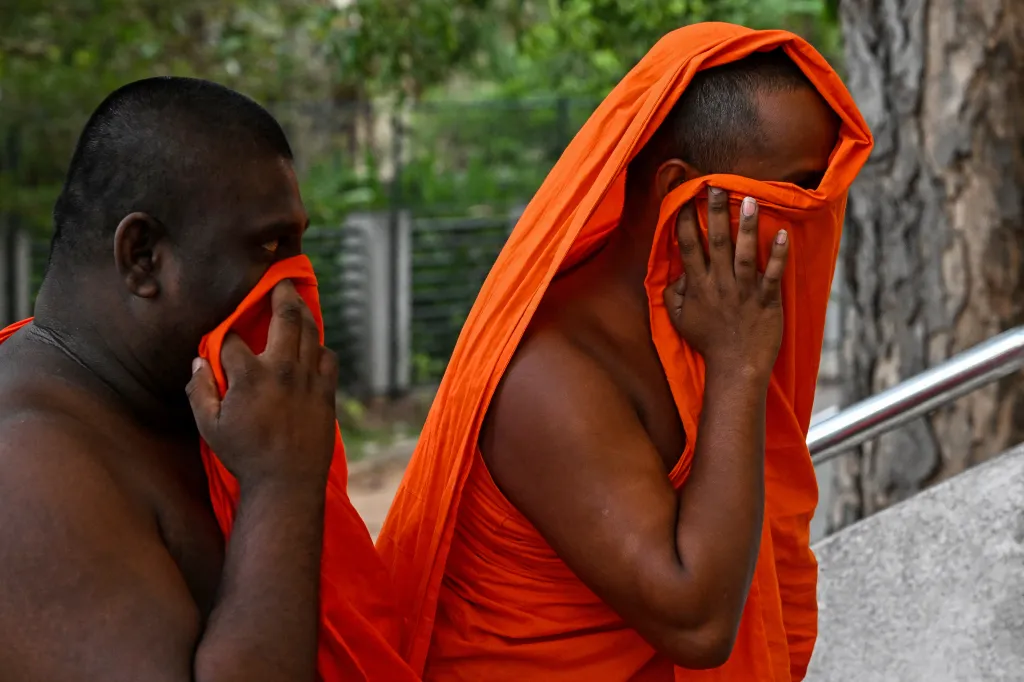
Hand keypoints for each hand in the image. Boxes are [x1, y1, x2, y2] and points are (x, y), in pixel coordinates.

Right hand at [187, 280, 338, 491]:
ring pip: (311, 333)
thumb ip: (200, 390)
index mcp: (249, 376)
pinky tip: (314, 344)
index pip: (233, 338)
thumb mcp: (209, 427)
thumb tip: (198, 362)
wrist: (287, 484)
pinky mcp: (326, 392)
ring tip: (297, 302)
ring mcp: (309, 379)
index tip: (223, 334)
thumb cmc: (243, 456)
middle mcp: (282, 370)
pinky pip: (328, 358)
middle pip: (285, 317)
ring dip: (304, 313)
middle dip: (281, 294)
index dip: (225, 333)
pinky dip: (320, 347)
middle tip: (281, 280)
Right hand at [664, 186, 789, 380]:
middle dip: (714, 212)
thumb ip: (674, 294)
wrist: (736, 367)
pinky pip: (773, 274)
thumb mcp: (679, 321)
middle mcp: (720, 285)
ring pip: (744, 253)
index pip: (688, 248)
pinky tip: (783, 234)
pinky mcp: (767, 300)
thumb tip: (676, 274)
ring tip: (748, 198)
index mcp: (698, 286)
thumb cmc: (709, 342)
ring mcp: (745, 292)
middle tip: (714, 185)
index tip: (682, 198)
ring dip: (746, 226)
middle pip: (716, 242)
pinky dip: (778, 255)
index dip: (684, 221)